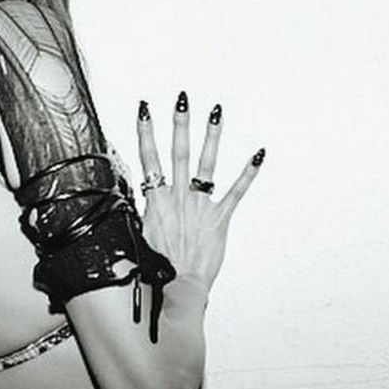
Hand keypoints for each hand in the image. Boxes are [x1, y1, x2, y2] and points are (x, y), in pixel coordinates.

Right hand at [135, 92, 263, 292]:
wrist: (179, 288)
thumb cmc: (159, 268)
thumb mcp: (140, 237)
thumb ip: (139, 214)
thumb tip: (129, 200)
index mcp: (156, 202)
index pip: (149, 159)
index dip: (146, 132)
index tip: (145, 109)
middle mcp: (179, 198)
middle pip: (178, 153)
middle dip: (180, 123)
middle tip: (182, 99)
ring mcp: (200, 206)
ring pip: (206, 164)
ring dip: (211, 136)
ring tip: (216, 113)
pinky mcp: (220, 219)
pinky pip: (237, 192)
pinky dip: (248, 172)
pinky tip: (258, 154)